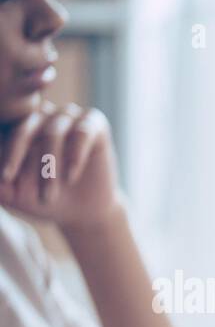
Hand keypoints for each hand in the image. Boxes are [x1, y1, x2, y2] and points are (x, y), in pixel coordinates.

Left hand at [0, 102, 120, 228]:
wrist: (83, 213)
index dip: (7, 154)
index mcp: (17, 123)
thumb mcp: (12, 194)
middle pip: (25, 129)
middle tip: (25, 191)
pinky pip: (82, 133)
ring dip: (50, 166)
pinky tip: (70, 178)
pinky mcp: (95, 123)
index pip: (6, 130)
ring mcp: (69, 115)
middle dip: (23, 161)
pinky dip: (75, 156)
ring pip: (53, 133)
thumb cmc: (43, 199)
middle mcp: (42, 113)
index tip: (6, 178)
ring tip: (49, 195)